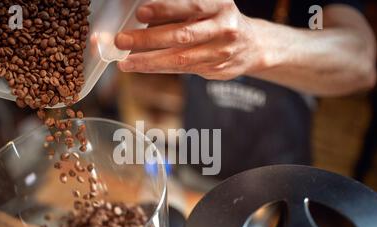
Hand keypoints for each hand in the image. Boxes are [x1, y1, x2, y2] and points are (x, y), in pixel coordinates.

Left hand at [114, 0, 266, 79]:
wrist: (253, 46)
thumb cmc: (221, 21)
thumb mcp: (211, 6)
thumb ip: (183, 9)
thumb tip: (144, 14)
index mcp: (220, 5)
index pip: (191, 6)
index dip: (165, 9)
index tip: (141, 13)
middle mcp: (223, 28)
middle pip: (182, 35)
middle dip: (149, 39)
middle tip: (122, 40)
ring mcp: (220, 52)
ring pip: (180, 59)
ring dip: (149, 61)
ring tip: (125, 62)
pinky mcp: (214, 70)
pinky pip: (181, 70)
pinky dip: (158, 68)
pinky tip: (140, 67)